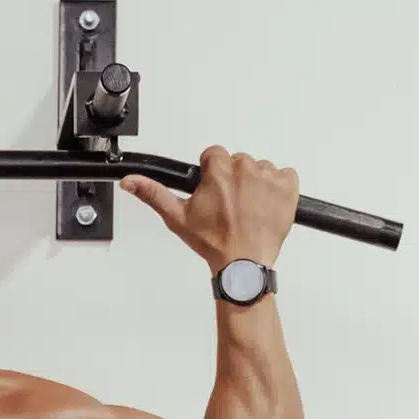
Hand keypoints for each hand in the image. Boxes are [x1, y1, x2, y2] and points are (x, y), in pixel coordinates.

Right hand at [120, 146, 298, 267]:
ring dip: (256, 183)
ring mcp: (269, 178)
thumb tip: (130, 181)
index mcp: (219, 171)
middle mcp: (245, 169)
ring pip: (260, 168)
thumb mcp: (177, 217)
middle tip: (230, 205)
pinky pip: (286, 175)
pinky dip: (279, 187)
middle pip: (238, 161)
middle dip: (234, 179)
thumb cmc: (214, 242)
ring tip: (249, 209)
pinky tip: (267, 205)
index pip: (214, 154)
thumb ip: (153, 193)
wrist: (243, 264)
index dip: (212, 173)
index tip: (214, 190)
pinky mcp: (288, 188)